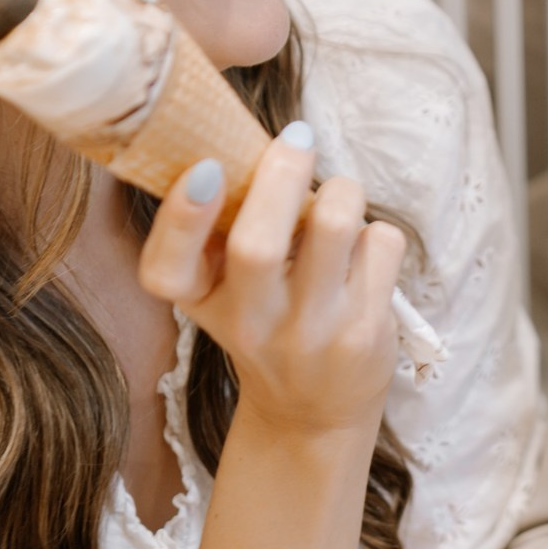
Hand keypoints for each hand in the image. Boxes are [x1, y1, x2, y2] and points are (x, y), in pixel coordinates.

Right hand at [136, 126, 401, 438]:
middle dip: (282, 173)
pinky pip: (381, 243)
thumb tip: (262, 143)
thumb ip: (226, 229)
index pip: (166, 270)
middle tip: (297, 137)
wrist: (313, 412)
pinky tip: (363, 254)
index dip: (181, 216)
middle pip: (257, 244)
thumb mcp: (225, 288)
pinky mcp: (364, 333)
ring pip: (336, 227)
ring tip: (339, 197)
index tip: (206, 167)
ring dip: (342, 190)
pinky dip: (376, 232)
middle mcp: (249, 324)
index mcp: (201, 301)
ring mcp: (310, 333)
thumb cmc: (268, 322)